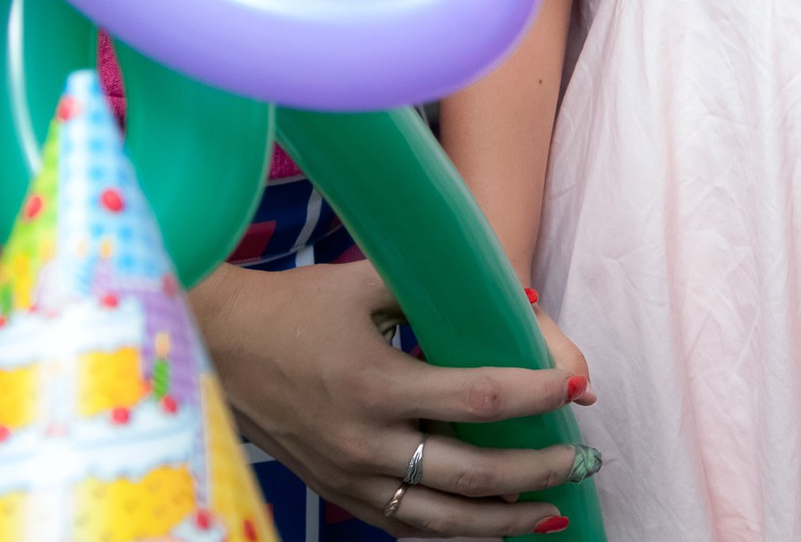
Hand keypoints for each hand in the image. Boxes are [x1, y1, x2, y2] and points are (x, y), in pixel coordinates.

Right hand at [192, 261, 593, 536]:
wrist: (215, 347)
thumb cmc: (297, 306)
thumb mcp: (367, 282)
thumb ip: (438, 289)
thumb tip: (519, 299)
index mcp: (376, 384)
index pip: (481, 396)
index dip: (538, 392)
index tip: (577, 386)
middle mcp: (365, 442)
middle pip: (474, 472)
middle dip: (541, 468)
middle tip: (585, 458)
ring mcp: (349, 478)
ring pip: (444, 519)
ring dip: (507, 518)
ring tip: (554, 509)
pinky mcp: (337, 494)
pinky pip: (406, 526)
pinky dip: (455, 532)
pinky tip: (494, 525)